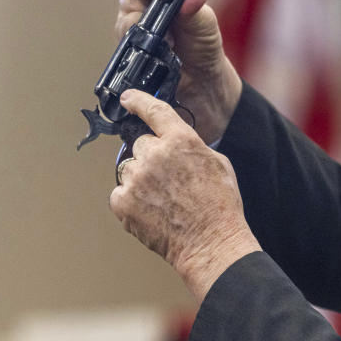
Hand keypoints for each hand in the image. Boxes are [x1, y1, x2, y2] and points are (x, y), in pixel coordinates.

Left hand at [108, 89, 260, 302]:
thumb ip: (191, 146)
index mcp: (181, 140)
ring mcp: (136, 179)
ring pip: (130, 169)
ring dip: (142, 179)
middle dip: (152, 158)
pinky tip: (153, 211)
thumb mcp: (217, 163)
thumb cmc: (220, 205)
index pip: (154, 110)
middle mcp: (154, 154)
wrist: (210, 242)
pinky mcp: (123, 202)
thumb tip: (174, 143)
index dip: (139, 101)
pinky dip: (132, 201)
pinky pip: (120, 193)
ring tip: (164, 200)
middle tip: (170, 180)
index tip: (128, 98)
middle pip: (141, 145)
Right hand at [113, 0, 242, 142]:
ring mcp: (131, 19)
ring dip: (146, 26)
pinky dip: (141, 48)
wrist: (199, 83)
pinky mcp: (125, 44)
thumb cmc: (202, 46)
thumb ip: (196, 9)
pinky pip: (122, 40)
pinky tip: (158, 55)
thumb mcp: (206, 26)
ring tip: (169, 43)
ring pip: (124, 11)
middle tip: (157, 2)